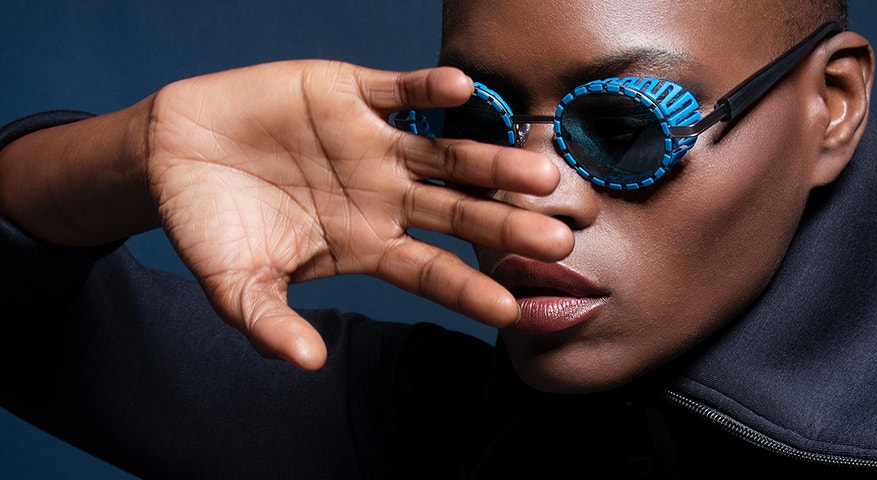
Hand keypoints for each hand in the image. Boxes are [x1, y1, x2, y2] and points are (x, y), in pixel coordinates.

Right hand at [145, 61, 571, 369]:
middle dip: (506, 224)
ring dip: (490, 161)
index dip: (468, 288)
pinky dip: (427, 87)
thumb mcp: (236, 285)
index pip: (431, 271)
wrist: (173, 155)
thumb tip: (306, 363)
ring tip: (538, 173)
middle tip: (558, 238)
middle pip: (458, 211)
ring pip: (445, 152)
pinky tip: (462, 88)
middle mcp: (385, 193)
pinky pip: (398, 89)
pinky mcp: (349, 93)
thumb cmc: (211, 226)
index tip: (510, 309)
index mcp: (369, 243)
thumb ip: (270, 323)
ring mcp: (374, 143)